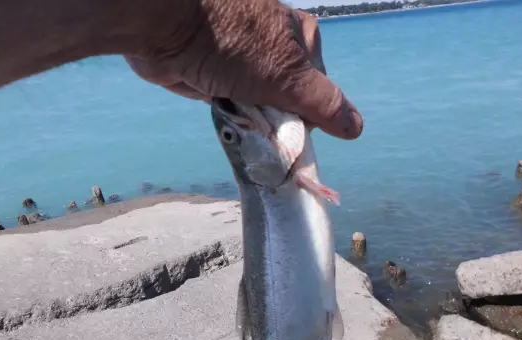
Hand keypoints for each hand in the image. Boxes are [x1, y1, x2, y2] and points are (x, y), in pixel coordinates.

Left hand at [125, 0, 362, 139]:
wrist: (165, 26)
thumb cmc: (232, 44)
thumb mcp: (287, 77)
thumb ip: (323, 104)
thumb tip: (356, 128)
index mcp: (301, 39)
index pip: (318, 93)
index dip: (306, 118)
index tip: (291, 131)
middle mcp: (274, 47)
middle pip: (288, 101)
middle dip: (276, 120)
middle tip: (261, 124)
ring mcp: (243, 60)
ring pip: (259, 106)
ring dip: (251, 120)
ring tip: (238, 117)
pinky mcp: (215, 73)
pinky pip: (233, 105)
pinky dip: (229, 115)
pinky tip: (222, 113)